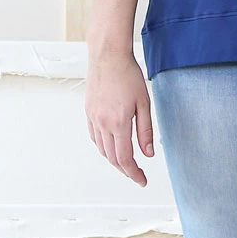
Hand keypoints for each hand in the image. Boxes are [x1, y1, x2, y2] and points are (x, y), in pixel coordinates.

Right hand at [85, 50, 154, 185]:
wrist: (108, 56)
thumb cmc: (129, 75)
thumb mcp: (144, 102)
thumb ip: (145, 130)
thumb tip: (148, 154)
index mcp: (119, 123)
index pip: (125, 158)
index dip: (134, 173)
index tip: (142, 181)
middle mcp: (103, 124)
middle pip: (113, 158)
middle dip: (126, 170)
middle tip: (137, 175)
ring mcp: (93, 118)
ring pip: (102, 149)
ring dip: (114, 160)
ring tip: (127, 162)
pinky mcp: (89, 112)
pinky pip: (95, 137)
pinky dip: (103, 147)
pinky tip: (112, 146)